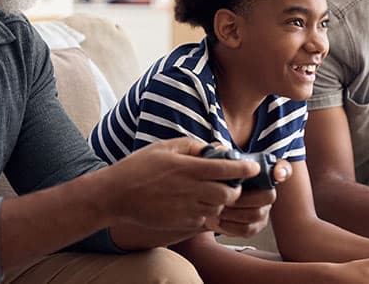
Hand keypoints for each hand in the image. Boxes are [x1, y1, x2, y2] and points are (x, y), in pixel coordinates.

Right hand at [102, 137, 259, 231]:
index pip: (227, 169)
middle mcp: (190, 189)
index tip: (253, 167)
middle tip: (232, 183)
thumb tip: (216, 148)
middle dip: (235, 189)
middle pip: (228, 193)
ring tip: (212, 192)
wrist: (115, 195)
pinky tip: (196, 202)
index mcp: (188, 167)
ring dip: (221, 201)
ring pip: (218, 207)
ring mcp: (186, 208)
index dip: (245, 169)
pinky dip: (207, 211)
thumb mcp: (165, 147)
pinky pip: (204, 218)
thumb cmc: (139, 167)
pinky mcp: (181, 222)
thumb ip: (193, 146)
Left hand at [214, 159, 292, 236]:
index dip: (282, 171)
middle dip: (243, 199)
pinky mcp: (256, 226)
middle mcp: (268, 191)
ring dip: (233, 213)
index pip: (283, 168)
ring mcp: (264, 210)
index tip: (277, 174)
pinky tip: (218, 220)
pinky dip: (230, 226)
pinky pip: (247, 229)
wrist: (208, 201)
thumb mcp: (215, 162)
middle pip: (268, 196)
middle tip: (224, 199)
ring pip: (255, 214)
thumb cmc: (216, 178)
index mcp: (262, 172)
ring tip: (217, 209)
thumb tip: (219, 149)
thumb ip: (219, 153)